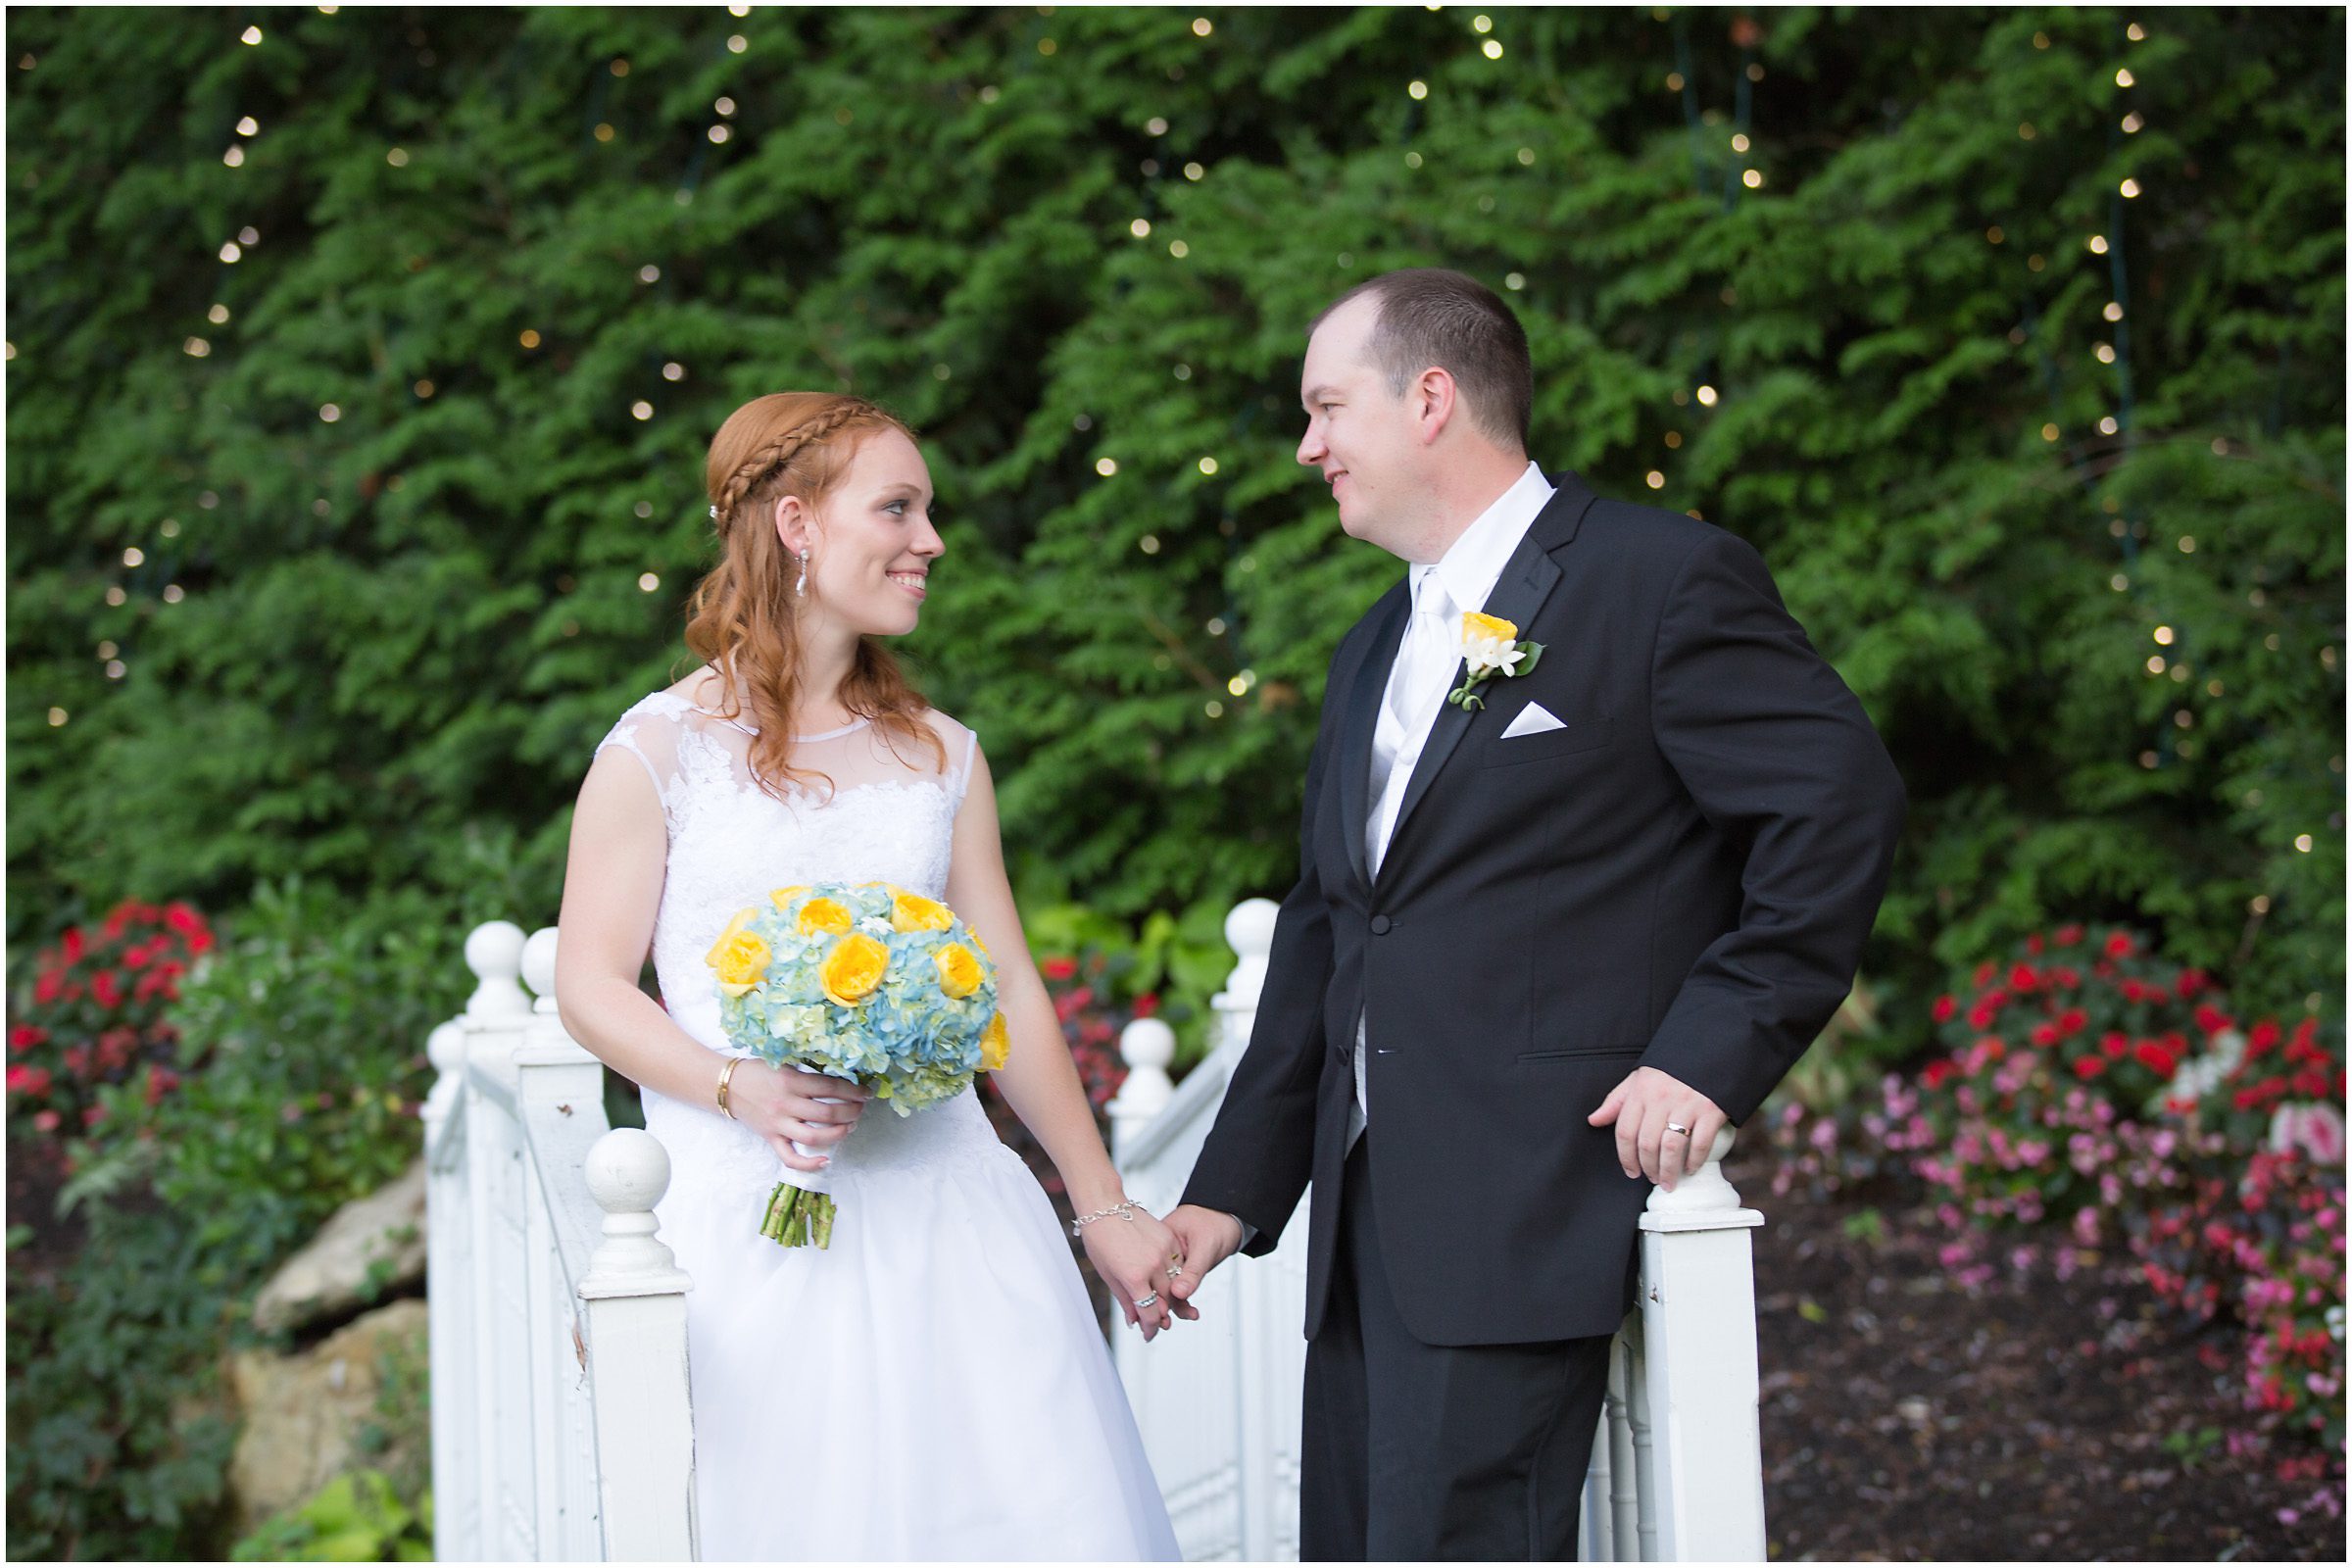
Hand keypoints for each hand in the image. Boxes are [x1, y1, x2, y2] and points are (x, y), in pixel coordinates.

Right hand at [725, 1061, 871, 1172]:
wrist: (728, 1086)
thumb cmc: (758, 1071)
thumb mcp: (784, 1062)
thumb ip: (807, 1070)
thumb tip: (840, 1075)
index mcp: (791, 1081)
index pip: (830, 1087)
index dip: (853, 1091)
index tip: (866, 1093)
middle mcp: (786, 1104)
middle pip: (827, 1112)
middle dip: (851, 1112)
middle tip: (860, 1109)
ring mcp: (778, 1124)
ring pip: (814, 1136)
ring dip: (838, 1133)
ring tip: (849, 1127)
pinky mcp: (771, 1138)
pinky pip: (790, 1157)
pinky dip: (809, 1163)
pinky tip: (826, 1160)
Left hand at [1080, 1204, 1184, 1341]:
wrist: (1104, 1206)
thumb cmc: (1099, 1240)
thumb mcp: (1108, 1275)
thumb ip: (1125, 1300)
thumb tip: (1135, 1321)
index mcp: (1134, 1277)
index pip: (1150, 1314)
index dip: (1150, 1329)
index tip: (1149, 1334)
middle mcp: (1152, 1265)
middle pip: (1166, 1301)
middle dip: (1160, 1315)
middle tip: (1155, 1323)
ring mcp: (1163, 1250)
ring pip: (1175, 1283)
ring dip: (1168, 1296)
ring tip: (1159, 1302)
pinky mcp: (1168, 1238)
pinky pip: (1177, 1263)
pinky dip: (1172, 1275)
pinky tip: (1163, 1279)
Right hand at [1162, 1204, 1244, 1319]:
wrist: (1230, 1217)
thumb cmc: (1217, 1223)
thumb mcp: (1205, 1246)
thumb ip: (1193, 1271)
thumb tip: (1179, 1294)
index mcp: (1161, 1238)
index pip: (1152, 1271)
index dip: (1154, 1294)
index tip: (1160, 1314)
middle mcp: (1162, 1250)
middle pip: (1157, 1282)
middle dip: (1161, 1304)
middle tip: (1165, 1325)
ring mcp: (1170, 1259)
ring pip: (1166, 1286)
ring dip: (1173, 1304)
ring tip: (1186, 1317)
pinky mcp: (1180, 1267)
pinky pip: (1176, 1286)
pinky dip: (1181, 1299)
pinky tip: (1189, 1312)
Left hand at [1587, 1065, 1725, 1190]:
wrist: (1710, 1049)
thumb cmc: (1671, 1069)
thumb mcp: (1639, 1078)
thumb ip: (1616, 1101)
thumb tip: (1594, 1120)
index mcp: (1641, 1091)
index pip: (1625, 1131)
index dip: (1625, 1157)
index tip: (1630, 1171)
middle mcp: (1662, 1098)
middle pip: (1647, 1144)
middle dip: (1648, 1168)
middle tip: (1652, 1178)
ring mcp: (1687, 1104)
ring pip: (1671, 1148)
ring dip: (1668, 1171)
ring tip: (1668, 1181)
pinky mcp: (1711, 1110)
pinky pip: (1700, 1143)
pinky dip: (1695, 1161)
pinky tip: (1690, 1169)